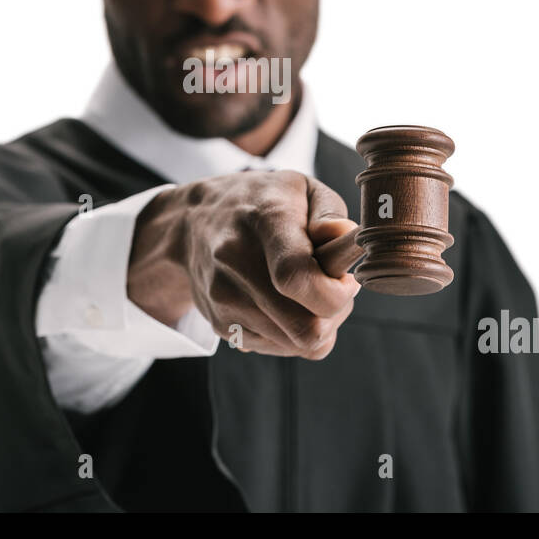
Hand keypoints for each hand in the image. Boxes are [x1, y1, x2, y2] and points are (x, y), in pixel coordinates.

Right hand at [127, 171, 363, 359]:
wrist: (193, 222)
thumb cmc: (260, 203)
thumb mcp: (301, 188)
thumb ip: (330, 212)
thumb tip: (345, 237)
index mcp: (265, 222)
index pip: (296, 278)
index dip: (333, 293)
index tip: (345, 279)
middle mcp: (237, 264)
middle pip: (304, 329)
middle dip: (335, 315)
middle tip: (334, 288)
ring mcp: (225, 299)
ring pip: (298, 346)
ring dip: (318, 325)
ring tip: (308, 291)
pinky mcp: (221, 325)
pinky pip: (279, 349)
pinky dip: (294, 332)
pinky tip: (285, 301)